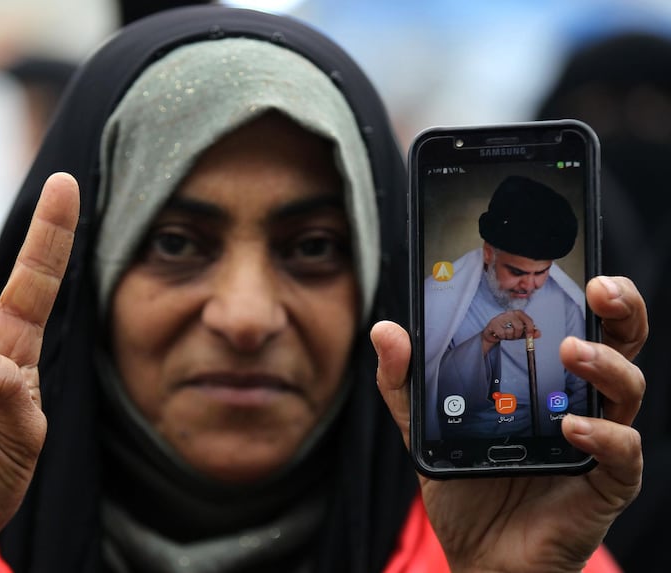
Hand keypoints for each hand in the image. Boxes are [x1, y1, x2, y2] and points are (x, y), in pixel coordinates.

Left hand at [372, 275, 645, 572]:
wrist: (480, 551)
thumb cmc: (467, 480)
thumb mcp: (427, 423)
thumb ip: (406, 380)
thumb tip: (386, 329)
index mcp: (547, 378)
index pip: (581, 322)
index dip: (591, 290)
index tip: (576, 261)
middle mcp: (582, 401)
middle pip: (621, 343)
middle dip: (623, 308)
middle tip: (601, 287)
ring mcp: (598, 441)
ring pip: (629, 389)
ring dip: (606, 364)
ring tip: (573, 351)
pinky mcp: (604, 483)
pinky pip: (622, 453)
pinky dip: (603, 434)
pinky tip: (572, 425)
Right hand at [481, 309, 539, 353]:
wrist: (492, 333)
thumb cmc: (507, 330)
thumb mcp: (520, 332)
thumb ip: (529, 333)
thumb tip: (539, 333)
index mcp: (518, 313)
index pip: (528, 320)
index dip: (530, 329)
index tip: (530, 336)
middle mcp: (509, 313)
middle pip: (519, 327)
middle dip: (517, 335)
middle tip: (514, 336)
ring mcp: (500, 317)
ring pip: (510, 331)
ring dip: (509, 337)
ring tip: (506, 335)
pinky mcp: (493, 323)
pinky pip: (502, 333)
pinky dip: (502, 337)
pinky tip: (499, 335)